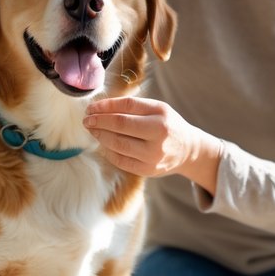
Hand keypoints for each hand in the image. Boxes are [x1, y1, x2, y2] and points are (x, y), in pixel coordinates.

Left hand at [83, 96, 220, 190]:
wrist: (187, 150)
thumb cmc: (167, 125)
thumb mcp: (157, 109)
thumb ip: (133, 107)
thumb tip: (100, 108)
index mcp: (161, 114)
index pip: (127, 106)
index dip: (105, 106)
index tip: (91, 107)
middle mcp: (158, 134)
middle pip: (120, 125)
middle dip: (99, 121)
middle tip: (87, 119)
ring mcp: (153, 154)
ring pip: (117, 144)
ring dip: (100, 136)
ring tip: (93, 130)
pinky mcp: (147, 170)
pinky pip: (120, 159)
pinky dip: (108, 150)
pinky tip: (103, 143)